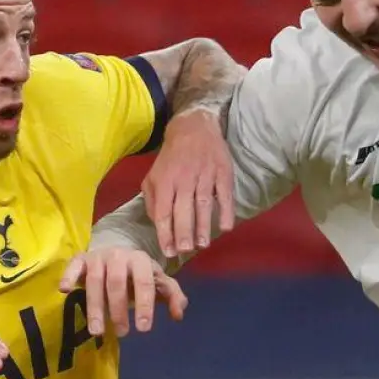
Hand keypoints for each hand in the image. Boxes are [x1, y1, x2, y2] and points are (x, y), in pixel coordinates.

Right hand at [60, 247, 187, 337]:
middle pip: (117, 282)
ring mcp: (98, 257)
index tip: (143, 328)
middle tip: (122, 333)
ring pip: (95, 280)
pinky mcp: (81, 259)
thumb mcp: (157, 281)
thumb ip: (171, 295)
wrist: (115, 253)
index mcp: (140, 260)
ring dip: (95, 306)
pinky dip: (68, 275)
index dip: (145, 305)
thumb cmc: (137, 274)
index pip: (144, 282)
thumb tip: (178, 314)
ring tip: (97, 331)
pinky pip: (73, 265)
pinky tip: (64, 290)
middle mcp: (119, 255)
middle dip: (119, 309)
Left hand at [143, 108, 234, 259]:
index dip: (165, 233)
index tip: (169, 251)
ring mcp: (204, 174)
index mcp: (164, 180)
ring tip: (203, 245)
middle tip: (185, 250)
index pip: (163, 212)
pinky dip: (226, 210)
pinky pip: (225, 194)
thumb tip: (157, 223)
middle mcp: (183, 178)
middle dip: (183, 233)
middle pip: (183, 210)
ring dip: (203, 226)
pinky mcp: (222, 171)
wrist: (193, 127)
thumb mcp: (153, 175)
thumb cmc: (171, 158)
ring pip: (203, 204)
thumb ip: (152, 200)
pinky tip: (226, 226)